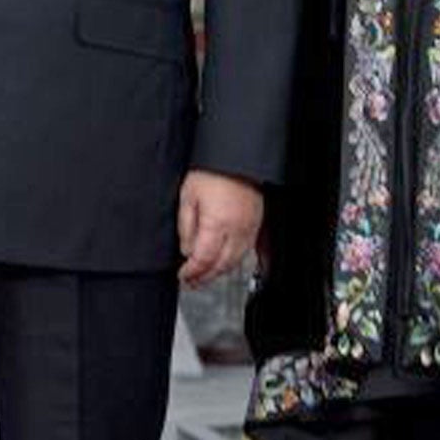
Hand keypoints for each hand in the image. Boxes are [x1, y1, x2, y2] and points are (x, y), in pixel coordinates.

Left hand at [177, 170, 261, 288]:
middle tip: (192, 282)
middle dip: (205, 278)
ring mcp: (250, 229)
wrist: (236, 157)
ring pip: (235, 261)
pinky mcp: (256, 224)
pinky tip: (223, 261)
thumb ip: (186, 226)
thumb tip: (186, 249)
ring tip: (205, 275)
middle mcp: (237, 230)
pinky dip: (232, 261)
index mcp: (217, 224)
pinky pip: (245, 251)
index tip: (183, 276)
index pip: (203, 259)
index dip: (192, 272)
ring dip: (219, 272)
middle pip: (221, 265)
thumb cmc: (212, 171)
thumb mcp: (188, 196)